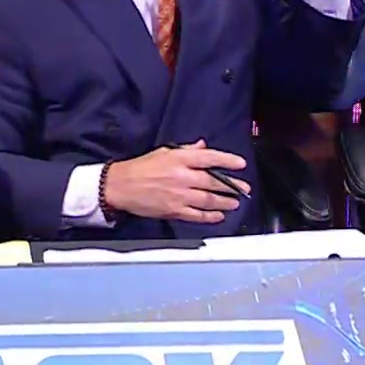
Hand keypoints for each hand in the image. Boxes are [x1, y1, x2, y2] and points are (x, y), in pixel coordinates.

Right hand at [104, 140, 248, 223]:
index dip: (227, 161)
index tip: (240, 164)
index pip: (209, 158)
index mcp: (179, 159)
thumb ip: (186, 151)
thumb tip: (203, 147)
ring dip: (225, 202)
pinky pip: (197, 215)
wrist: (120, 186)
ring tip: (235, 202)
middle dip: (232, 186)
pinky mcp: (174, 210)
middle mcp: (182, 177)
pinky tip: (218, 216)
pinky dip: (210, 216)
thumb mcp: (164, 152)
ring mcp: (179, 195)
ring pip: (209, 200)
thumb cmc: (141, 167)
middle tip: (244, 188)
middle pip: (213, 182)